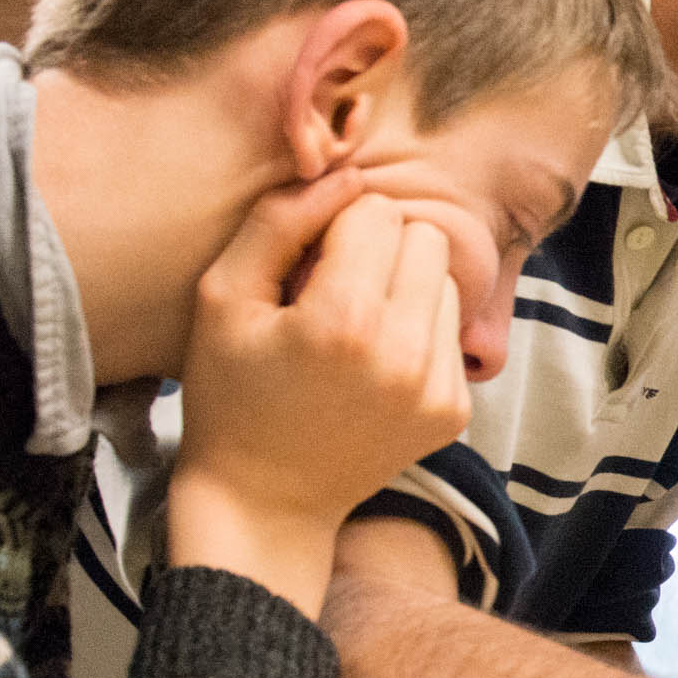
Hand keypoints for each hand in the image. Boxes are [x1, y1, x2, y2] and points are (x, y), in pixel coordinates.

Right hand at [170, 178, 472, 614]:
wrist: (264, 500)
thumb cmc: (229, 394)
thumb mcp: (222, 298)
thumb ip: (278, 223)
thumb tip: (345, 176)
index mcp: (344, 320)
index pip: (376, 211)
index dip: (335, 226)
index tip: (304, 264)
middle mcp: (405, 354)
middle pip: (425, 239)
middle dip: (381, 250)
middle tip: (333, 291)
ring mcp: (438, 387)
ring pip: (446, 282)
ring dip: (404, 289)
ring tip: (353, 329)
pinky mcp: (456, 410)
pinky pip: (453, 333)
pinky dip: (418, 335)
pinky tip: (373, 366)